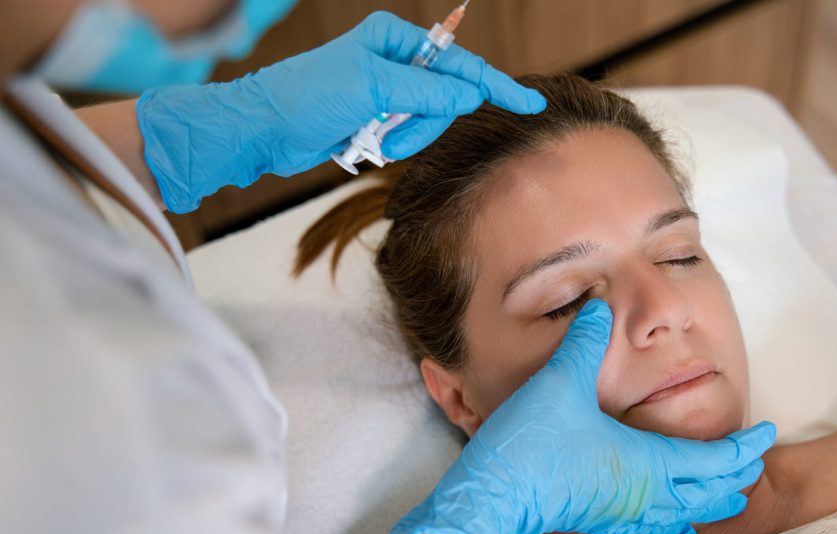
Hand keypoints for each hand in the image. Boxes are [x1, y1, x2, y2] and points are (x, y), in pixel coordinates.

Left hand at [136, 11, 545, 212]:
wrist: (263, 130)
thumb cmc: (308, 96)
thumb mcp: (372, 87)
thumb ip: (427, 90)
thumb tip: (471, 91)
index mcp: (395, 39)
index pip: (460, 64)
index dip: (495, 85)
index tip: (528, 103)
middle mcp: (394, 62)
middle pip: (445, 100)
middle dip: (422, 123)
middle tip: (390, 132)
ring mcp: (385, 93)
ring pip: (425, 124)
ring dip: (401, 138)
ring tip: (369, 139)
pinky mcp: (375, 120)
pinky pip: (404, 138)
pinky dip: (388, 146)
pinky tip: (360, 143)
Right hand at [379, 299, 775, 533]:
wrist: (491, 497)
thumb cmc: (530, 443)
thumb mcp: (560, 381)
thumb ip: (583, 342)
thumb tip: (596, 306)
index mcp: (648, 462)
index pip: (717, 460)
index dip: (746, 447)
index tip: (767, 432)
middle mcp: (646, 494)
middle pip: (711, 492)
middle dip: (737, 474)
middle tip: (754, 457)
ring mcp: (625, 513)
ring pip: (689, 515)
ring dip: (714, 500)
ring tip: (730, 490)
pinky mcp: (604, 521)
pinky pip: (660, 526)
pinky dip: (681, 520)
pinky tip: (679, 523)